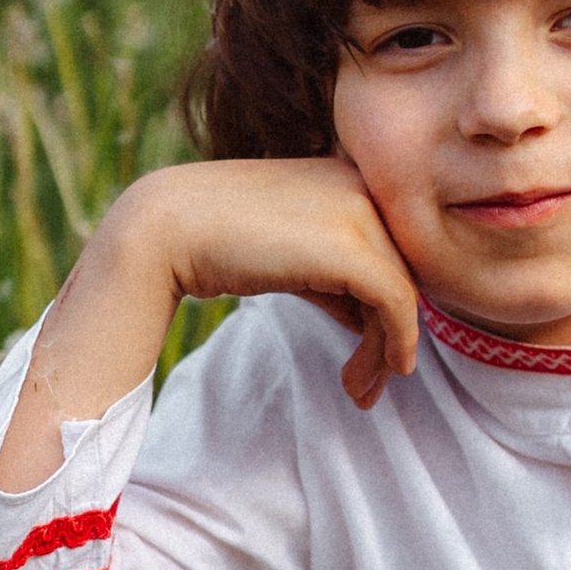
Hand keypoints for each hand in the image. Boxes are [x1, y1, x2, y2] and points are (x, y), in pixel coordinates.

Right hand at [0, 158, 419, 486]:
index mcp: (348, 177)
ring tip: (360, 392)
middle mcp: (362, 186)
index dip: (386, 308)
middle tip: (368, 387)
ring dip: (388, 353)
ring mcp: (360, 213)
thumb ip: (334, 277)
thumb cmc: (218, 242)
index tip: (369, 356)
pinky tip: (367, 376)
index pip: (391, 251)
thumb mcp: (290, 256)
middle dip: (392, 337)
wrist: (166, 227)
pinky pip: (396, 305)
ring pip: (404, 294)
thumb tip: (371, 322)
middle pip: (403, 273)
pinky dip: (394, 346)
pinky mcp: (352, 247)